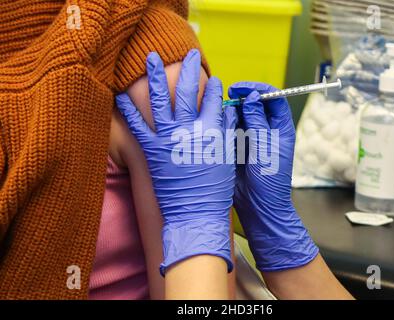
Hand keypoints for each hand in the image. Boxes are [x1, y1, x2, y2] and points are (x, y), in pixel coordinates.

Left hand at [116, 49, 235, 274]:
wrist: (195, 213)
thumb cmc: (216, 189)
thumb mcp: (229, 157)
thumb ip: (227, 130)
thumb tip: (226, 109)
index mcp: (213, 131)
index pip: (214, 99)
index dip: (214, 87)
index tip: (213, 79)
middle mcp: (189, 129)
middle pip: (188, 92)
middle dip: (189, 69)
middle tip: (189, 54)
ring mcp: (168, 139)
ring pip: (160, 100)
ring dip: (154, 76)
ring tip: (151, 57)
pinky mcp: (152, 150)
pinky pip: (138, 126)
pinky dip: (129, 110)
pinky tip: (121, 94)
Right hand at [229, 82, 318, 271]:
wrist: (259, 205)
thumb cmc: (270, 179)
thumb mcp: (265, 148)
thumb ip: (257, 122)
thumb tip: (252, 97)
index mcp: (280, 127)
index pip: (273, 98)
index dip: (258, 89)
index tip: (241, 88)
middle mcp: (266, 129)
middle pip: (254, 104)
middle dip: (241, 98)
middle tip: (227, 97)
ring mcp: (250, 137)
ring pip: (240, 115)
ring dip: (230, 111)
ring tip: (220, 112)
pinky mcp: (237, 146)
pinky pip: (230, 129)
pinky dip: (223, 124)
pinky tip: (216, 125)